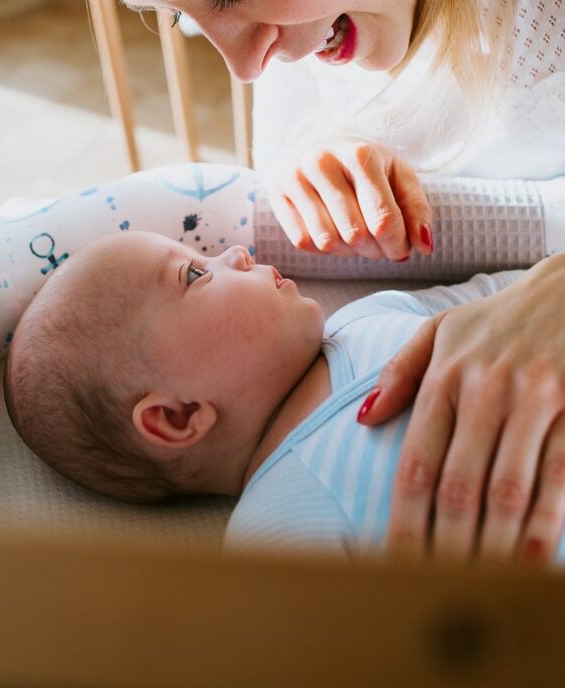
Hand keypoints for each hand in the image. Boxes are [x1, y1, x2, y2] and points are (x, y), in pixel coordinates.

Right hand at [269, 140, 432, 260]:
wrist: (320, 143)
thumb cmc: (366, 165)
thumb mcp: (398, 176)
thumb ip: (417, 210)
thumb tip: (424, 246)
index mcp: (360, 154)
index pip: (383, 219)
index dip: (397, 244)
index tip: (402, 248)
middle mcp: (322, 161)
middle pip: (355, 234)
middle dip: (375, 251)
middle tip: (381, 246)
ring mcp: (295, 176)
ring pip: (327, 241)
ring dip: (349, 252)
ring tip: (358, 240)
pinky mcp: (277, 193)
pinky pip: (303, 241)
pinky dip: (324, 249)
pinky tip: (334, 233)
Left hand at [359, 255, 564, 564]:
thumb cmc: (498, 319)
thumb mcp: (441, 330)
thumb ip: (401, 373)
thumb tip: (365, 418)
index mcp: (445, 374)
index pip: (417, 461)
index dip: (405, 519)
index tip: (393, 563)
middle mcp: (484, 387)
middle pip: (458, 485)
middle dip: (445, 547)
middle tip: (433, 592)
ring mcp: (533, 398)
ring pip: (508, 488)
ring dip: (493, 546)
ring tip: (478, 588)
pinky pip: (558, 475)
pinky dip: (546, 523)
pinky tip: (533, 560)